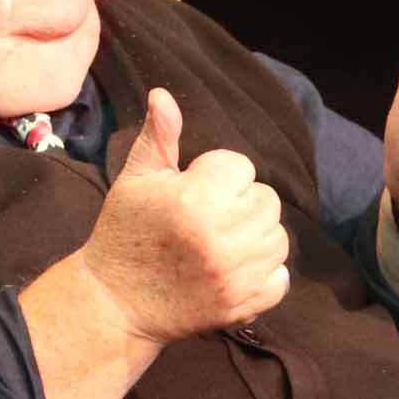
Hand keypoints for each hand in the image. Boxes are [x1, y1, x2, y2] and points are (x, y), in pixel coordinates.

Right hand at [78, 88, 290, 345]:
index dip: (215, 173)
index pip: (240, 166)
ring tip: (224, 237)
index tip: (192, 187)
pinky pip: (281, 277)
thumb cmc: (125, 230)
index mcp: (195, 199)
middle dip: (240, 200)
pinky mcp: (246, 304)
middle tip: (209, 212)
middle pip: (266, 200)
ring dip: (256, 233)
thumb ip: (159, 137)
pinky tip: (237, 265)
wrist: (118, 299)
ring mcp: (237, 274)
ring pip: (278, 237)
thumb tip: (163, 94)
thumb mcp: (135, 178)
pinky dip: (265, 270)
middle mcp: (223, 236)